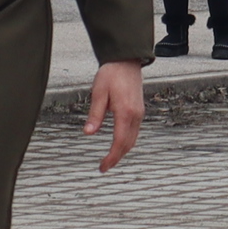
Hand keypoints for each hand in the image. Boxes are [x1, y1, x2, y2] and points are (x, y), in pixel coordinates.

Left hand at [85, 59, 143, 173]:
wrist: (126, 61)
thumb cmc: (111, 75)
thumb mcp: (98, 93)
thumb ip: (95, 115)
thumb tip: (88, 133)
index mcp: (125, 113)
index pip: (119, 142)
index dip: (111, 157)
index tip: (102, 167)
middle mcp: (135, 115)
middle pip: (128, 144)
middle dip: (116, 158)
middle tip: (103, 167)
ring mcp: (139, 113)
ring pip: (133, 140)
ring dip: (122, 151)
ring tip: (109, 159)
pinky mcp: (138, 111)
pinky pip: (134, 132)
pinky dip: (126, 142)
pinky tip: (117, 144)